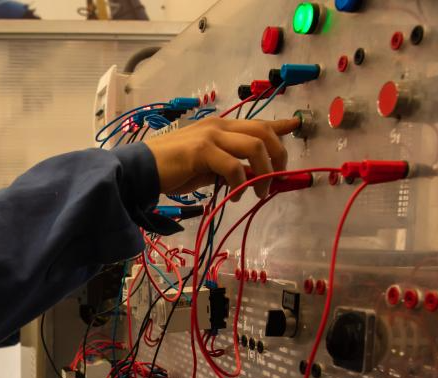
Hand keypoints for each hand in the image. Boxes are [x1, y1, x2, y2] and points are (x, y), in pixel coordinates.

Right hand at [143, 117, 298, 199]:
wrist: (140, 169)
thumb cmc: (170, 169)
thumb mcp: (206, 166)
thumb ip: (228, 165)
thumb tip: (252, 175)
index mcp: (219, 126)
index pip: (257, 122)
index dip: (279, 124)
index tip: (297, 124)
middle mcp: (218, 126)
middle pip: (263, 133)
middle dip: (278, 156)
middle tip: (276, 179)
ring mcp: (211, 136)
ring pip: (255, 148)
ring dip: (264, 173)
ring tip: (258, 193)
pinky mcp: (202, 151)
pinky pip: (234, 167)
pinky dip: (241, 183)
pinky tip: (235, 195)